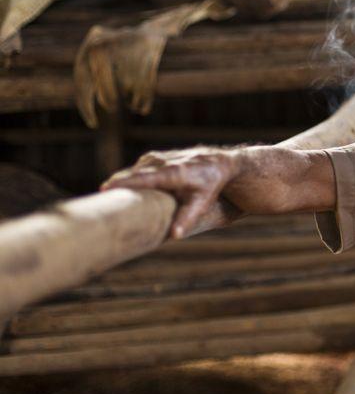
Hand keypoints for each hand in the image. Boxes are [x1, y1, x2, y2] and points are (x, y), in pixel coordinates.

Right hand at [101, 147, 239, 238]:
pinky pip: (136, 169)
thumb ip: (187, 218)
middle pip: (133, 173)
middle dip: (115, 184)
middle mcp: (163, 162)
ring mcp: (157, 157)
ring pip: (133, 170)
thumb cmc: (210, 184)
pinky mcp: (154, 158)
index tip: (106, 189)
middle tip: (96, 201)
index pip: (144, 177)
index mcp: (173, 172)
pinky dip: (127, 178)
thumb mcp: (202, 202)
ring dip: (120, 182)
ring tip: (105, 199)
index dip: (124, 182)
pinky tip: (118, 191)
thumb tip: (174, 236)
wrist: (219, 163)